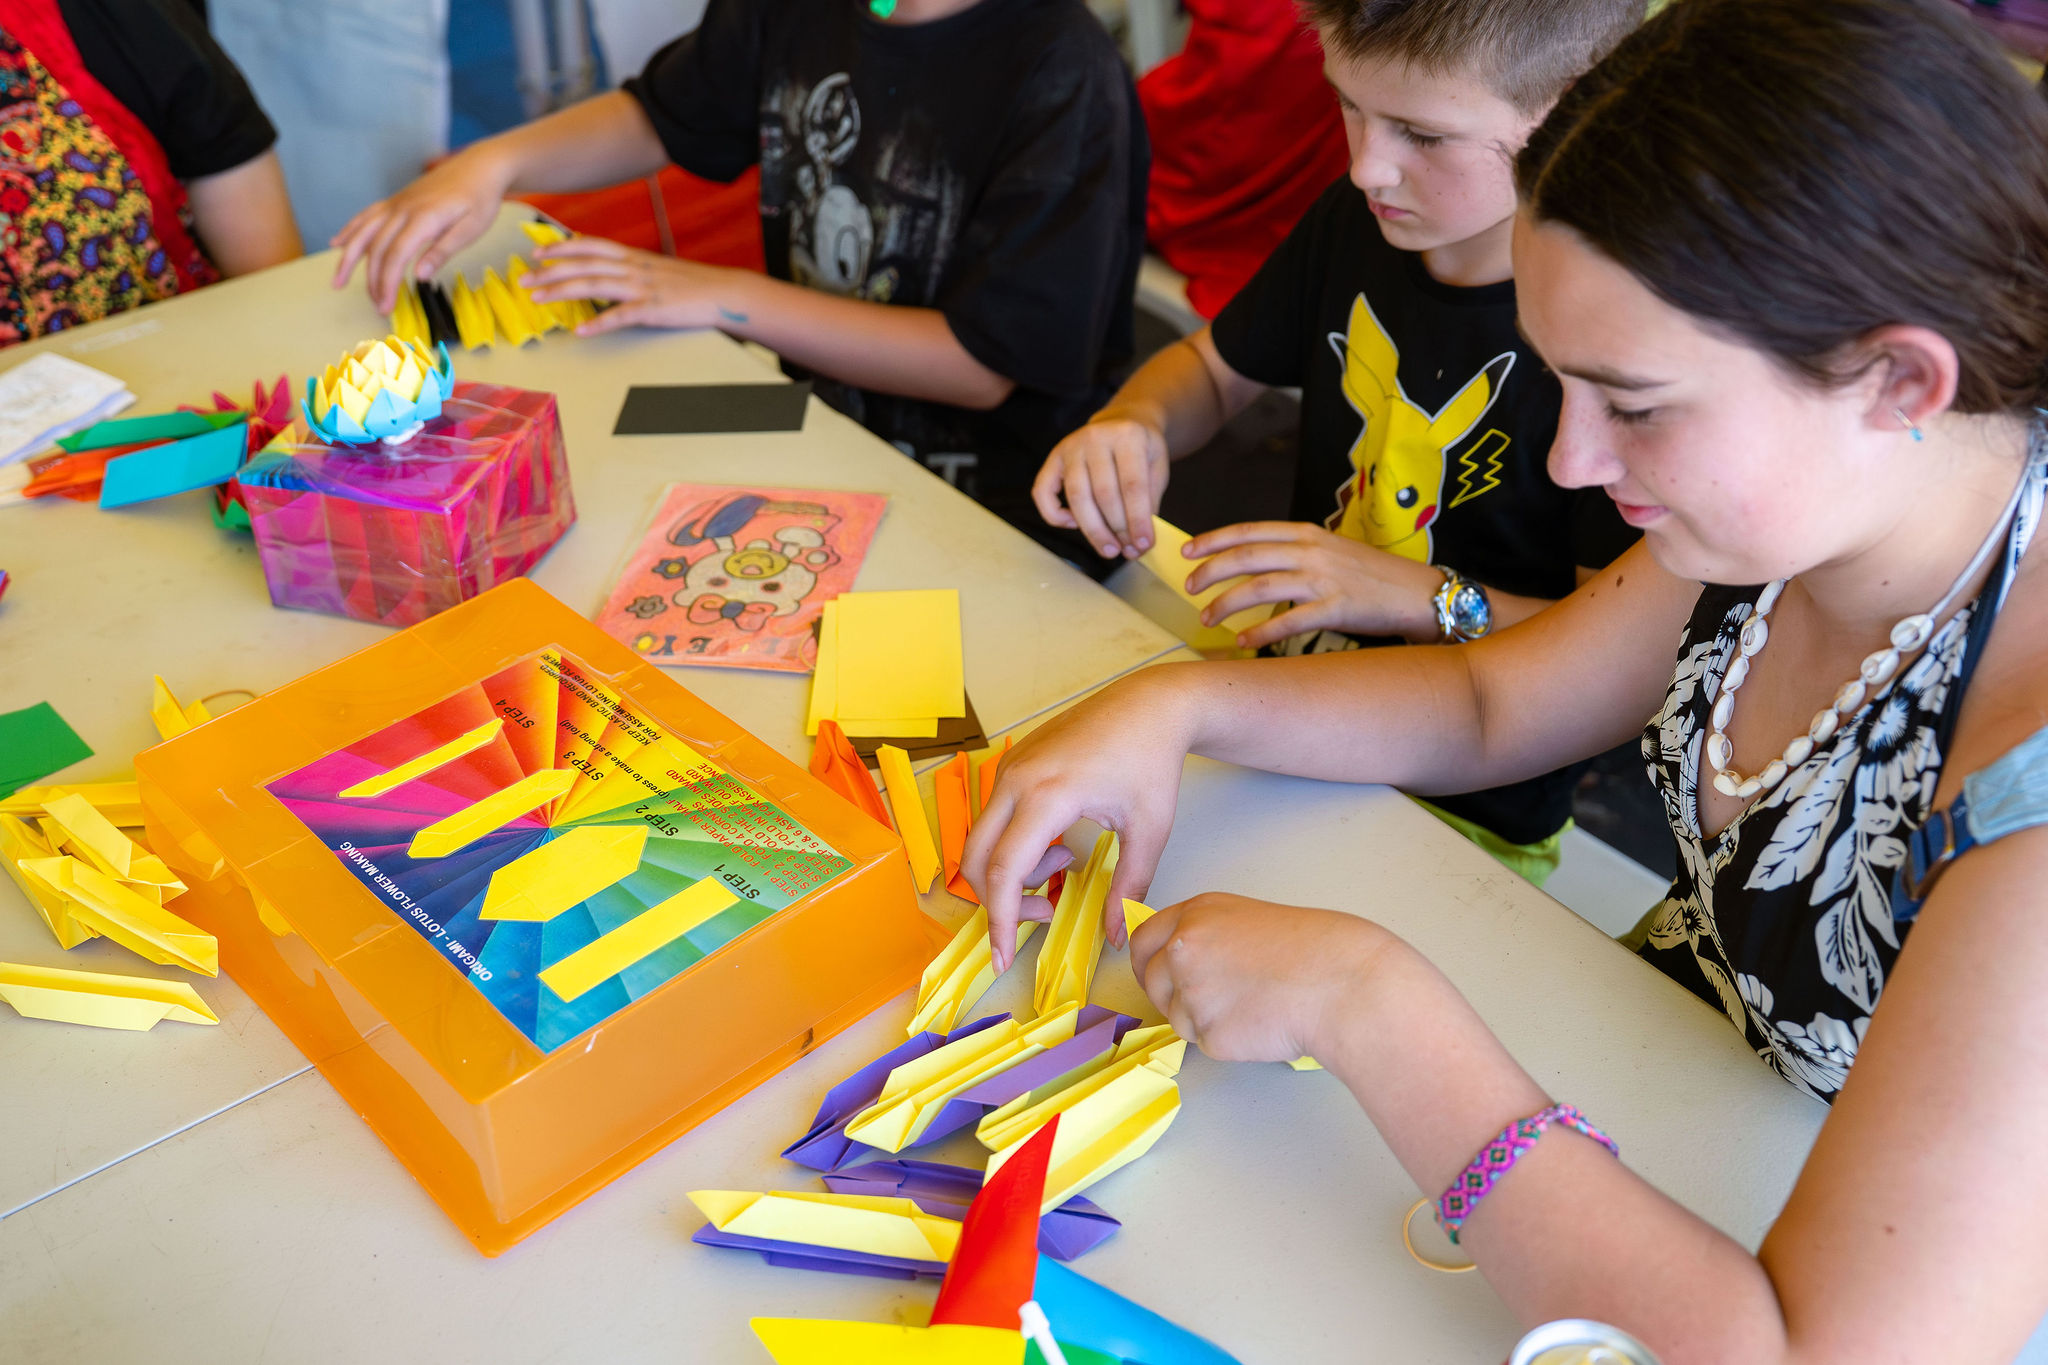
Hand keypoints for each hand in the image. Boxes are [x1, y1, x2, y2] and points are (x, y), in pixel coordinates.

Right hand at [331, 146, 514, 311]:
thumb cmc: (480, 199)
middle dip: (372, 280)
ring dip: (347, 259)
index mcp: (423, 218)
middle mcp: (402, 209)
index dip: (386, 283)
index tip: (385, 306)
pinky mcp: (396, 200)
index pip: (395, 256)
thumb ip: (443, 251)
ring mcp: (396, 203)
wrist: (479, 166)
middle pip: (376, 248)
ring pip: (363, 232)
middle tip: (377, 306)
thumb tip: (419, 277)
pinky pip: (366, 215)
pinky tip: (337, 243)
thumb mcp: (471, 229)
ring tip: (337, 282)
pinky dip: (349, 230)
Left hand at [522, 239, 753, 334]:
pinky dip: (599, 323)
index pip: (590, 246)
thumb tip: (608, 273)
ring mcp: (643, 288)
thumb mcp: (657, 270)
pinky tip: (580, 331)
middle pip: (584, 264)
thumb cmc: (692, 285)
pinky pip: (621, 316)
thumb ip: (631, 270)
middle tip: (523, 279)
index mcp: (634, 257)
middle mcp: (633, 268)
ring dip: (562, 291)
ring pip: (594, 284)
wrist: (724, 292)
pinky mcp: (653, 309)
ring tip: (537, 299)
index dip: (562, 247)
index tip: (537, 252)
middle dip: (550, 271)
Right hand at [962, 669, 1194, 971]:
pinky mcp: (1011, 764)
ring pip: (982, 840)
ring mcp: (1009, 768)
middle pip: (977, 859)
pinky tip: (1057, 841)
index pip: (1005, 871)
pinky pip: (993, 818)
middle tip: (1046, 910)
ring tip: (1067, 860)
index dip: (1000, 920)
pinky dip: (1014, 844)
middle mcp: (1016, 779)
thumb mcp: (1149, 832)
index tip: (1002, 957)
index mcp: (1048, 795)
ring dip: (1013, 868)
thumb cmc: (1151, 762)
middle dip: (1001, 899)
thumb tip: (1116, 937)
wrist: (1149, 704)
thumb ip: (1129, 887)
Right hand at [1031, 414, 1167, 559]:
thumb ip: (1150, 500)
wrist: (1122, 422)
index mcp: (1127, 436)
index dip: (1138, 520)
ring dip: (1093, 530)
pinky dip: (1055, 515)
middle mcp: (1095, 438)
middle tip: (1128, 551)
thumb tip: (1138, 541)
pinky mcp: (1053, 458)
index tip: (1144, 544)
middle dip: (1117, 529)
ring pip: (1077, 497)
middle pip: (1103, 493)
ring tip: (1109, 549)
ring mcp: (1070, 447)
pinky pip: (1042, 492)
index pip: (1132, 485)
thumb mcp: (1157, 468)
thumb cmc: (1141, 449)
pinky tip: (1074, 525)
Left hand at [1130, 893, 1396, 1063]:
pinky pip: (1203, 1043)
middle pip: (1152, 981)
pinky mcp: (1208, 1034)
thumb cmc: (1313, 950)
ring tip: (1250, 1006)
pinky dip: (1226, 1041)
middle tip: (1209, 1000)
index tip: (1154, 973)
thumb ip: (1208, 936)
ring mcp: (1193, 993)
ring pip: (1176, 1017)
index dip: (1149, 961)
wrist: (1341, 984)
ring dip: (1203, 1019)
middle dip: (1170, 994)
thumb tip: (1181, 960)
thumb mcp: (1248, 920)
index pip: (1145, 940)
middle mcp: (1184, 949)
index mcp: (1196, 915)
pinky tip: (1259, 1024)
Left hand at [1183, 522, 1443, 648]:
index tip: (1187, 552)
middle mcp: (1312, 551)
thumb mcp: (1331, 550)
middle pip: (1247, 557)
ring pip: (1261, 588)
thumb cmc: (1372, 576)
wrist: (1417, 593)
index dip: (1214, 540)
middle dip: (1210, 573)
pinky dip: (1261, 633)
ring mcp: (1325, 579)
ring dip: (1228, 604)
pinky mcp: (1337, 608)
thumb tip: (1255, 563)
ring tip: (1207, 619)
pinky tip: (1243, 643)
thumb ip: (1296, 552)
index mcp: (1308, 533)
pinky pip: (1289, 622)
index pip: (1250, 531)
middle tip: (1188, 588)